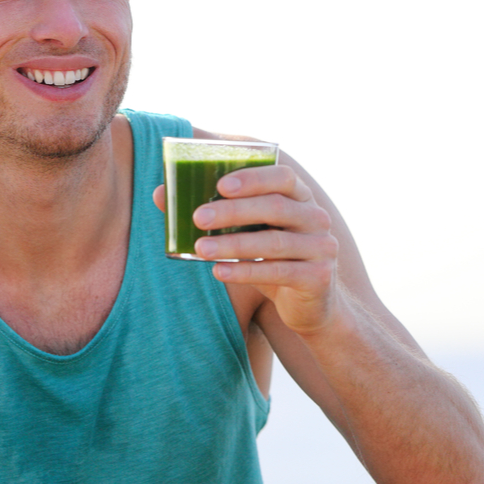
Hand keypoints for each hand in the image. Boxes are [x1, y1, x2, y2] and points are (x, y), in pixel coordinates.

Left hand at [152, 163, 339, 334]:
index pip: (283, 177)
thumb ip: (214, 213)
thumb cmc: (272, 260)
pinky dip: (245, 271)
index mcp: (301, 198)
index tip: (219, 186)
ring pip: (273, 242)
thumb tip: (162, 193)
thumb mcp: (247, 234)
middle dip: (233, 211)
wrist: (312, 306)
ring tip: (200, 248)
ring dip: (233, 244)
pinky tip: (219, 271)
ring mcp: (322, 248)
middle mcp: (316, 218)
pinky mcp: (317, 278)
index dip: (253, 178)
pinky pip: (277, 272)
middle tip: (198, 217)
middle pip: (275, 207)